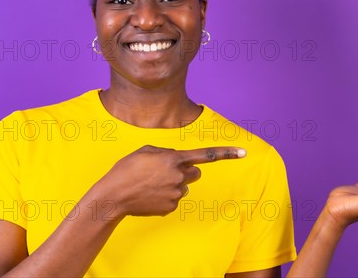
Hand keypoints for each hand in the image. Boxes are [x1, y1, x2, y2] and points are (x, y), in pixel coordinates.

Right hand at [93, 145, 245, 218]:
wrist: (113, 196)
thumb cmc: (127, 169)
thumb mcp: (146, 150)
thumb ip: (166, 152)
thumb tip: (175, 158)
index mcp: (174, 158)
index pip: (206, 155)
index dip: (227, 153)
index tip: (243, 152)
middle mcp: (179, 176)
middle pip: (196, 172)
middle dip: (187, 171)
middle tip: (167, 172)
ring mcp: (176, 193)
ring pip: (184, 186)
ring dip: (174, 184)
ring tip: (152, 184)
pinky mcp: (171, 207)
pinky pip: (175, 199)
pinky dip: (166, 197)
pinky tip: (150, 195)